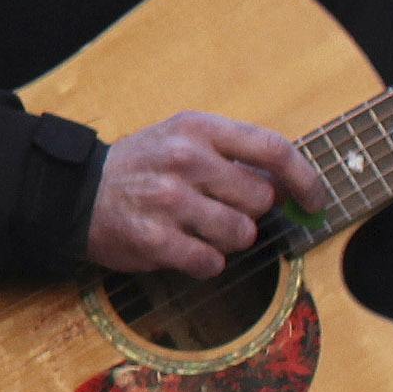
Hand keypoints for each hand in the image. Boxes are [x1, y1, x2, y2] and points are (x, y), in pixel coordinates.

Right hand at [85, 112, 324, 279]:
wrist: (77, 192)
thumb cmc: (141, 166)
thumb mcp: (183, 138)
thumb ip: (233, 154)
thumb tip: (289, 189)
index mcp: (198, 128)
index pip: (272, 150)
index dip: (304, 178)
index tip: (315, 200)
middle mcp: (185, 160)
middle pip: (261, 199)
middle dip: (251, 211)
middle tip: (223, 209)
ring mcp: (169, 201)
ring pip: (241, 234)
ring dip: (229, 239)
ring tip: (199, 228)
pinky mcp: (156, 240)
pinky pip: (211, 262)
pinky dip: (204, 261)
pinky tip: (182, 246)